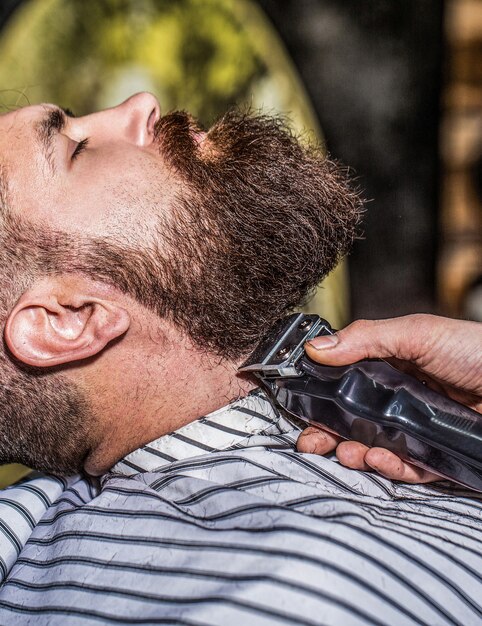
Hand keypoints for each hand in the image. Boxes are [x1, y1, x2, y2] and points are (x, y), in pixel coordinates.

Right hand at [296, 314, 481, 482]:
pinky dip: (389, 468)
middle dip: (328, 433)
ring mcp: (418, 428)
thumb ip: (365, 339)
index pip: (343, 383)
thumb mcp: (416, 333)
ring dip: (354, 453)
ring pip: (375, 447)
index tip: (300, 408)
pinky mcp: (438, 454)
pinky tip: (379, 459)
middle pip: (353, 420)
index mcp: (390, 366)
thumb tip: (317, 347)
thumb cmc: (477, 350)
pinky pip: (407, 467)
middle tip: (311, 441)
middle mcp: (401, 398)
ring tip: (347, 452)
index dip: (320, 397)